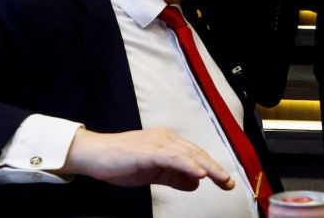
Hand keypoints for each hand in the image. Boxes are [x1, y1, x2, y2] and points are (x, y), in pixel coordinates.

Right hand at [61, 127, 233, 191]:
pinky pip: (173, 158)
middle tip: (229, 183)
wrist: (94, 154)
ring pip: (189, 155)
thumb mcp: (152, 172)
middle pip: (197, 154)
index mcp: (168, 143)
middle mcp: (166, 139)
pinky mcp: (148, 150)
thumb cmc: (120, 162)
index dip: (212, 168)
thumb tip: (196, 183)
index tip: (225, 181)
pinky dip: (188, 165)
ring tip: (222, 179)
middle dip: (216, 169)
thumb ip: (174, 176)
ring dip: (208, 168)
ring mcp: (158, 143)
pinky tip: (200, 173)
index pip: (196, 155)